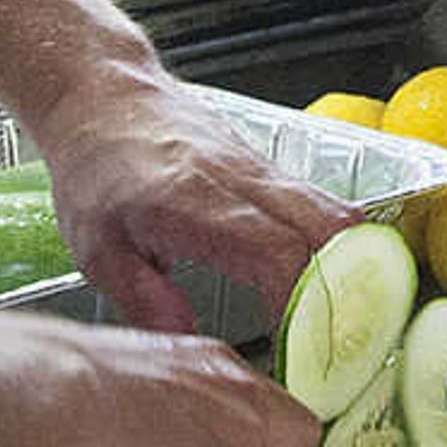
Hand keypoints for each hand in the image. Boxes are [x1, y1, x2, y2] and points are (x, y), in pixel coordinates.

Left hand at [25, 72, 360, 333]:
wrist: (102, 93)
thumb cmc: (95, 165)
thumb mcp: (97, 248)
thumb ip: (145, 302)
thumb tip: (194, 346)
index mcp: (201, 204)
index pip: (282, 256)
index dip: (302, 310)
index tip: (301, 354)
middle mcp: (246, 182)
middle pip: (334, 233)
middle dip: (347, 296)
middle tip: (337, 349)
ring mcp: (265, 171)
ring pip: (339, 217)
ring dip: (351, 271)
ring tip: (337, 326)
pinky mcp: (270, 170)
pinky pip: (324, 207)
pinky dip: (338, 249)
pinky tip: (323, 288)